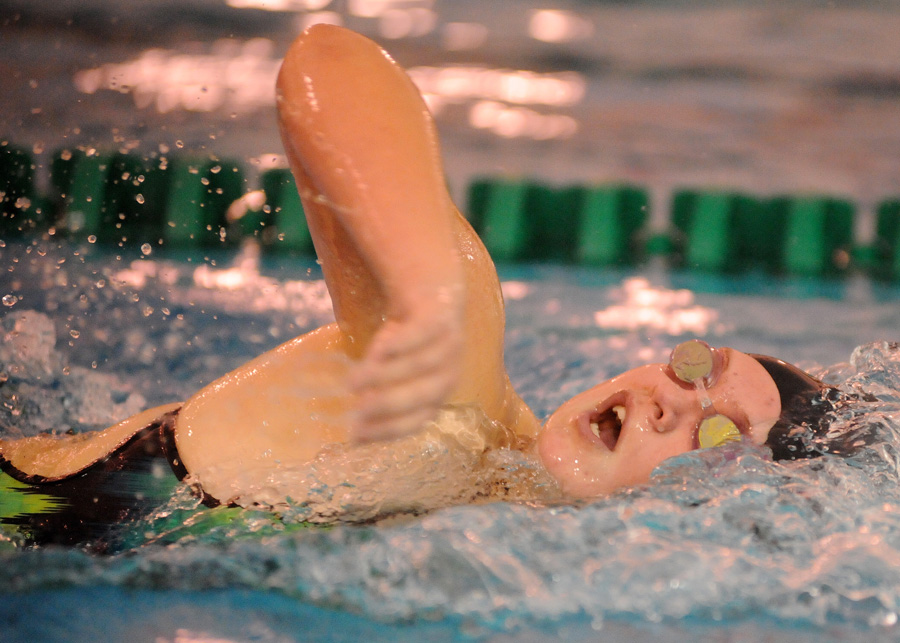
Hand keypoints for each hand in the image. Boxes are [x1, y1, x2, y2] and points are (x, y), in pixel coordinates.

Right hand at [347, 287, 463, 441]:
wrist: (432, 296)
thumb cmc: (407, 342)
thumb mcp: (389, 371)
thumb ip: (375, 396)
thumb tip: (353, 436)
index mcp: (438, 395)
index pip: (417, 419)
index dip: (389, 429)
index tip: (358, 433)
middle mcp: (449, 375)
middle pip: (422, 395)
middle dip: (388, 405)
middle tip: (357, 410)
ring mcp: (449, 347)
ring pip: (419, 365)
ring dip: (384, 375)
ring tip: (352, 381)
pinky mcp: (441, 319)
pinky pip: (423, 333)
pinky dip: (403, 343)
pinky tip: (379, 349)